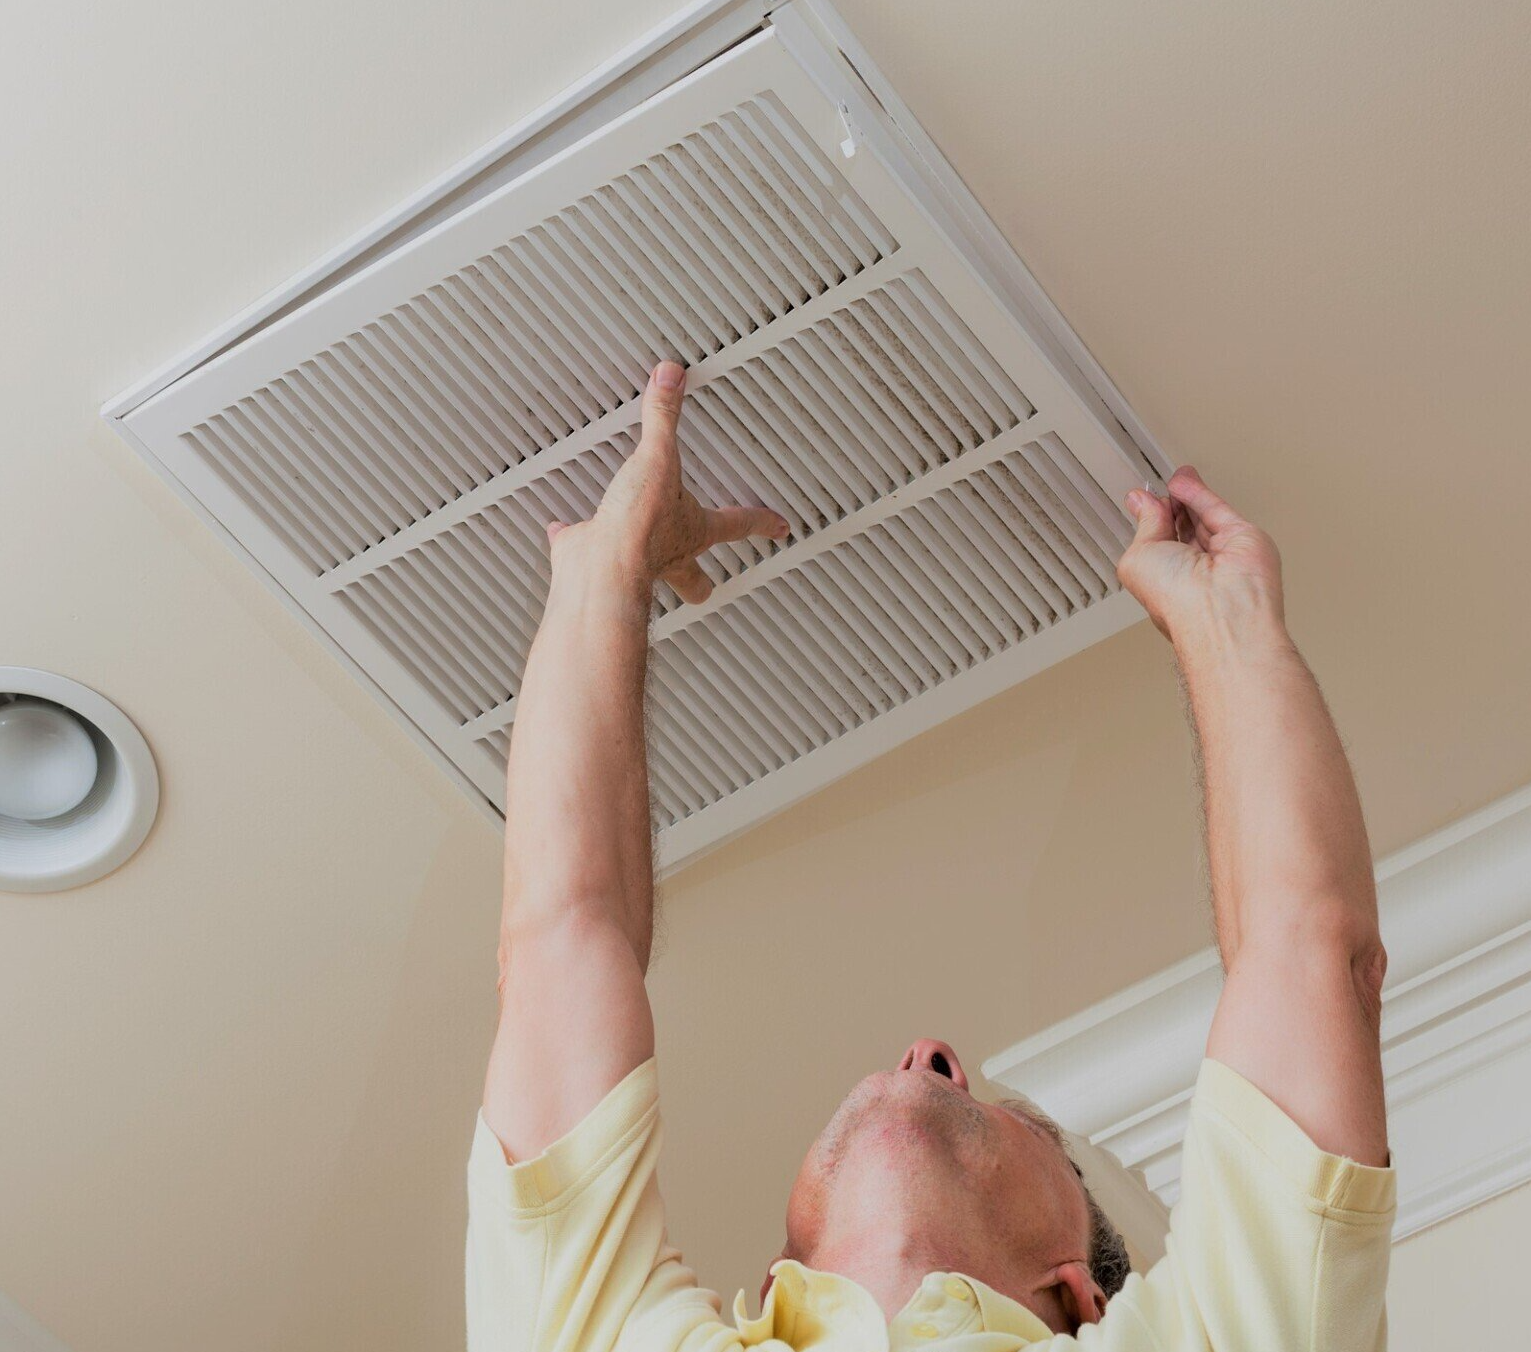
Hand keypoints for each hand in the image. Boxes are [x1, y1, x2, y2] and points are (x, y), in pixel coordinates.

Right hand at [546, 361, 789, 603]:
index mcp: (693, 531)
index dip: (762, 522)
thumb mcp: (657, 461)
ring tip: (641, 544)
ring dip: (646, 558)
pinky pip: (581, 544)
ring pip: (648, 571)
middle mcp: (667, 553)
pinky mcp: (590, 556)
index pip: (738, 523)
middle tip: (710, 575)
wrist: (598, 569)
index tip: (780, 527)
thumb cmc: (639, 529)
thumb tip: (672, 380)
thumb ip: (664, 419)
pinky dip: (572, 535)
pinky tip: (565, 528)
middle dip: (703, 577)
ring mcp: (630, 562)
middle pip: (696, 577)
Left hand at [1117, 466, 1283, 645]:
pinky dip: (1199, 494)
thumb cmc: (1175, 599)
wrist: (1217, 608)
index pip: (1158, 544)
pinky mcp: (1242, 537)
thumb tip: (1140, 501)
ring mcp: (1221, 554)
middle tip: (1160, 487)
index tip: (1142, 500)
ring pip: (1202, 517)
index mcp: (1166, 581)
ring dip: (1187, 495)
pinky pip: (1218, 510)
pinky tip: (1184, 481)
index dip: (1151, 521)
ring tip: (1175, 477)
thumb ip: (1144, 525)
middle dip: (1171, 507)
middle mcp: (1194, 570)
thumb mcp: (1138, 556)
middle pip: (1182, 530)